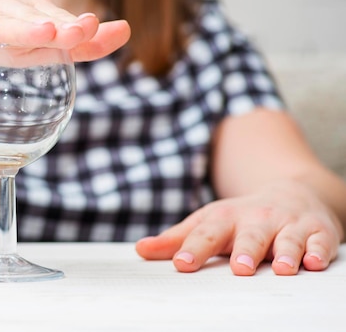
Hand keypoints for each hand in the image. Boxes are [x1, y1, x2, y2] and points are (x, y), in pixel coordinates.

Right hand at [0, 0, 129, 60]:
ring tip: (43, 32)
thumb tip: (117, 36)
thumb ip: (69, 45)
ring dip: (21, 27)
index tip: (111, 31)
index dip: (83, 28)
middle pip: (33, 18)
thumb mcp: (25, 41)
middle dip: (59, 26)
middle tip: (82, 31)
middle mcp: (5, 9)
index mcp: (27, 14)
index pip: (60, 21)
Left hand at [135, 180, 343, 274]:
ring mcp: (289, 224)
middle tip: (240, 268)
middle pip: (250, 235)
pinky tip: (314, 262)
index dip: (194, 248)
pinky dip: (319, 250)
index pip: (207, 234)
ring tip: (282, 267)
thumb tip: (140, 251)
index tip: (182, 264)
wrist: (292, 194)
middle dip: (246, 250)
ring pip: (288, 239)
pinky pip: (321, 242)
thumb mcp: (208, 223)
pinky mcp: (318, 231)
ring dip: (286, 252)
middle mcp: (257, 219)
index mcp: (225, 219)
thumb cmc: (241, 218)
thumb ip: (176, 239)